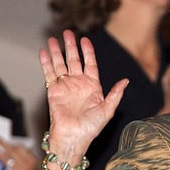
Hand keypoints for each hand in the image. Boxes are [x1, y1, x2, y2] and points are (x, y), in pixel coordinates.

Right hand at [40, 30, 127, 160]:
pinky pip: (49, 73)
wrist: (73, 136)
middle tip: (67, 32)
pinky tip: (44, 52)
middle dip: (70, 46)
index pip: (90, 64)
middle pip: (74, 60)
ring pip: (60, 64)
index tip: (84, 39)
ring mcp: (65, 86)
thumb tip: (126, 81)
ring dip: (57, 51)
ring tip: (53, 38)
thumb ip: (115, 94)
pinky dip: (46, 62)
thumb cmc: (92, 127)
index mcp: (93, 86)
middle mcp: (79, 84)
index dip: (87, 51)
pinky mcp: (53, 91)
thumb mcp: (108, 110)